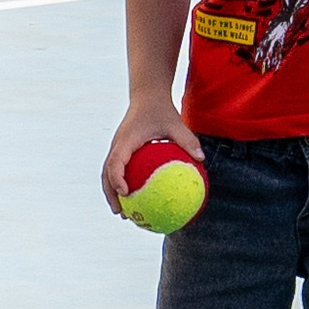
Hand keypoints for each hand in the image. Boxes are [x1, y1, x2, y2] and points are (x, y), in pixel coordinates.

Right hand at [102, 100, 197, 215]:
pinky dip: (120, 183)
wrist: (147, 95)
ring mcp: (116, 147)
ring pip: (108, 173)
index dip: (117, 178)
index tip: (126, 193)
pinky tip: (134, 197)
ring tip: (122, 212)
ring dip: (112, 192)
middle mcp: (117, 145)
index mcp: (126, 140)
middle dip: (111, 194)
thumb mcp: (176, 123)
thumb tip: (202, 158)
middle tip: (121, 213)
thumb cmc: (161, 110)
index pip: (116, 162)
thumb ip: (187, 140)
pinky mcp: (120, 148)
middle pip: (106, 173)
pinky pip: (117, 168)